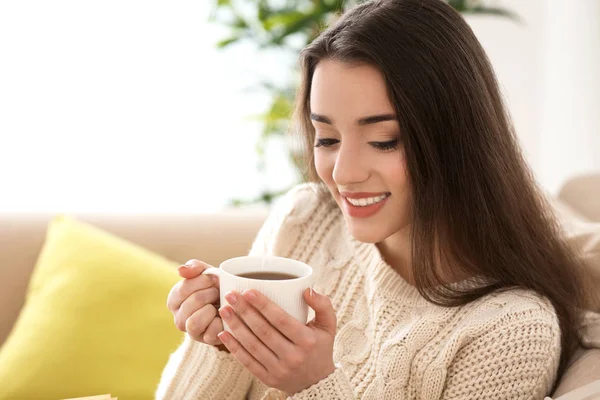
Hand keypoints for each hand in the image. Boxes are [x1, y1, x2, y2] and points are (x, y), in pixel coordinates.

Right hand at [167, 259, 226, 349]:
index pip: (183, 289)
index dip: (203, 281)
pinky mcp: (206, 340)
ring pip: (194, 322)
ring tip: (219, 304)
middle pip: (193, 302)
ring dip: (212, 309)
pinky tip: (224, 315)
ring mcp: (191, 331)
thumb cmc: (215, 287)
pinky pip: (210, 333)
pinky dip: (220, 322)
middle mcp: (178, 318)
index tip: (215, 278)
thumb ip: (193, 267)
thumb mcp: (205, 273)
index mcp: (174, 300)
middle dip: (211, 293)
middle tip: (219, 291)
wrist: (232, 303)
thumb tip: (181, 270)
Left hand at [216, 287, 336, 394]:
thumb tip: (307, 289)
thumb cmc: (320, 347)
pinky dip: (233, 347)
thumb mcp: (328, 326)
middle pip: (263, 331)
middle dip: (244, 311)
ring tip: (224, 310)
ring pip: (252, 345)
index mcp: (306, 341)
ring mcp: (279, 369)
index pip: (280, 320)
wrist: (317, 383)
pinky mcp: (268, 379)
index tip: (248, 291)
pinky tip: (223, 333)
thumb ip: (323, 305)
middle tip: (231, 295)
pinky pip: (247, 362)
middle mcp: (292, 356)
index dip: (263, 305)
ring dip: (235, 326)